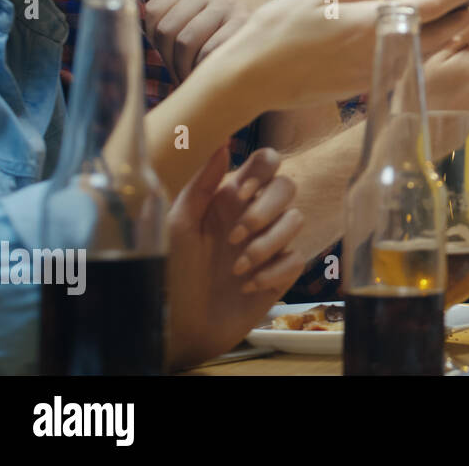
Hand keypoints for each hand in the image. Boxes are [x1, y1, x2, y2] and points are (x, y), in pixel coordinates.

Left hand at [144, 0, 271, 81]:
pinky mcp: (245, 23)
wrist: (295, 23)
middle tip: (183, 76)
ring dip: (186, 69)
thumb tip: (141, 50)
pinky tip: (215, 75)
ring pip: (185, 43)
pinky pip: (210, 53)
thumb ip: (182, 19)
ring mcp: (230, 4)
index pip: (153, 12)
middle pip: (167, 31)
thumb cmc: (243, 28)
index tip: (170, 57)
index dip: (155, 41)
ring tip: (197, 79)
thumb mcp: (212, 10)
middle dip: (170, 61)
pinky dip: (206, 70)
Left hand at [164, 147, 305, 369]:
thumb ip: (201, 183)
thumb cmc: (172, 271)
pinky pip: (297, 258)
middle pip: (288, 187)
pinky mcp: (282, 271)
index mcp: (230, 198)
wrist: (180, 326)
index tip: (240, 193)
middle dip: (265, 210)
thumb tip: (223, 141)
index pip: (265, 163)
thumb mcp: (179, 225)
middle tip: (235, 237)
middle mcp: (254, 215)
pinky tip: (248, 287)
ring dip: (266, 245)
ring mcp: (271, 242)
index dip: (262, 171)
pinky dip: (273, 272)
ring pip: (296, 222)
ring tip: (236, 270)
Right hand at [207, 0, 468, 112]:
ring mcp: (376, 70)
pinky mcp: (367, 85)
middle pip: (445, 32)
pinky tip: (442, 41)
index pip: (434, 3)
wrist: (250, 78)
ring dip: (460, 33)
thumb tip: (385, 0)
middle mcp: (382, 49)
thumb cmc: (278, 30)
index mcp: (372, 22)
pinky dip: (432, 51)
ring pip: (431, 51)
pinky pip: (409, 63)